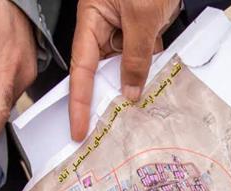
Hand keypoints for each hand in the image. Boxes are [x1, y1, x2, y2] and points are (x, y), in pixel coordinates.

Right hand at [69, 0, 180, 141]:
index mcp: (91, 18)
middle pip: (99, 71)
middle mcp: (104, 26)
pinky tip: (153, 92)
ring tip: (133, 119)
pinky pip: (142, 59)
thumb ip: (136, 56)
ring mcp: (124, 29)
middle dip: (103, 100)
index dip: (79, 101)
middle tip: (105, 133)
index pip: (81, 68)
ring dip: (130, 89)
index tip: (77, 128)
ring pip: (123, 68)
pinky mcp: (144, 31)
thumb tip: (130, 91)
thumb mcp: (142, 16)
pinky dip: (148, 75)